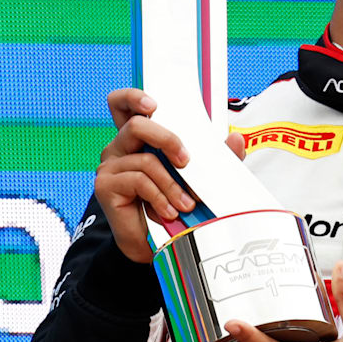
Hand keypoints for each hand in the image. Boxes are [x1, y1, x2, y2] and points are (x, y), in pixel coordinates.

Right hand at [95, 88, 246, 262]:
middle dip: (167, 139)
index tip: (154, 104)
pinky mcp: (106, 186)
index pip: (123, 105)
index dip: (133, 97)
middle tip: (186, 161)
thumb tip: (235, 138)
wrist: (157, 244)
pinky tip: (168, 212)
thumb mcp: (199, 178)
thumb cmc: (174, 204)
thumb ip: (216, 157)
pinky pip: (139, 181)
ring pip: (145, 159)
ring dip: (172, 184)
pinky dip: (160, 196)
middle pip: (137, 125)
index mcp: (137, 139)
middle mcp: (119, 148)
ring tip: (185, 204)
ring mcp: (110, 166)